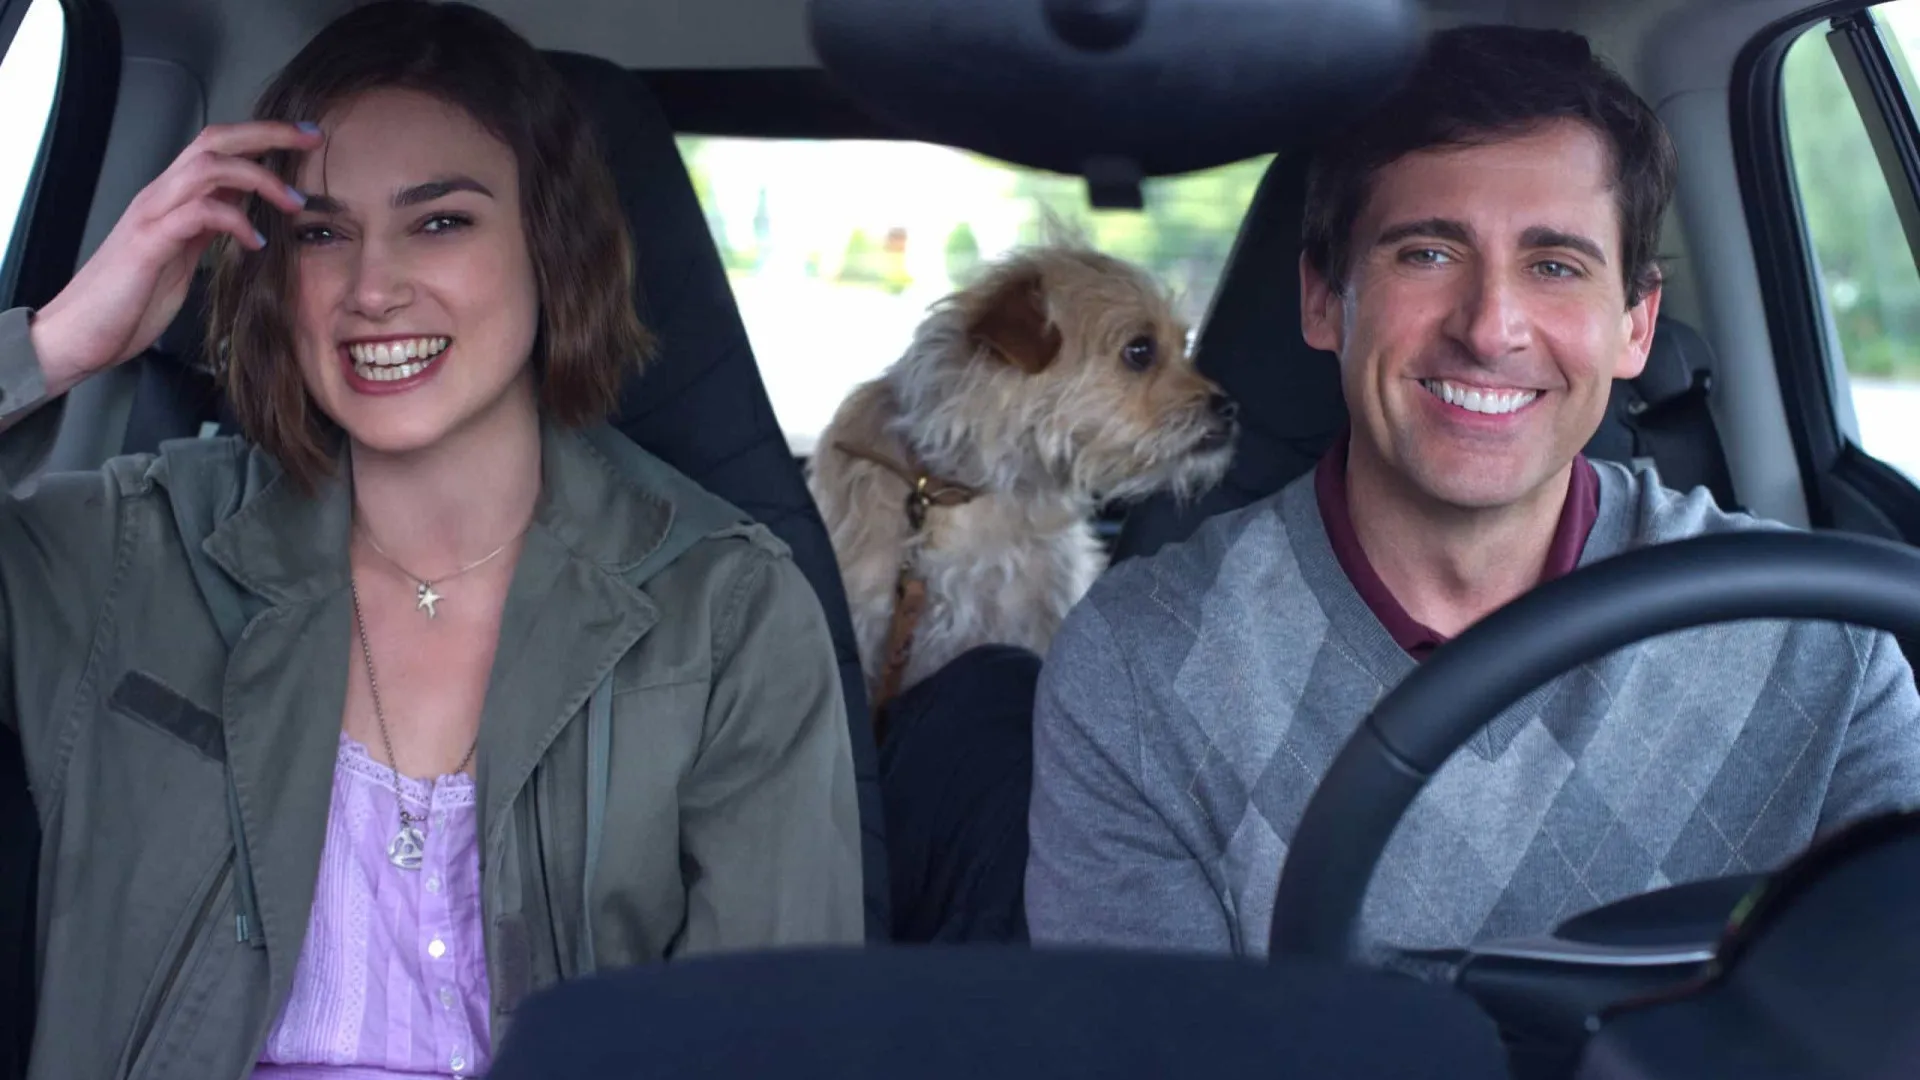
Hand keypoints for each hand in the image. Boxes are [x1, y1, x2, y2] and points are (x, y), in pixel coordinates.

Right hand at [27, 120, 322, 395]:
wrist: (78, 335)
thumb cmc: (128, 302)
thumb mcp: (182, 259)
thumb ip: (207, 231)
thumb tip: (243, 215)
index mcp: (171, 200)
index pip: (218, 148)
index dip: (262, 137)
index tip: (306, 137)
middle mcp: (160, 198)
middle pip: (215, 141)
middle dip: (268, 134)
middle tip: (312, 137)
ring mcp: (151, 217)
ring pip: (208, 167)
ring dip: (259, 177)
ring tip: (293, 201)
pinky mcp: (148, 244)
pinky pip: (198, 214)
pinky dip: (235, 220)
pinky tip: (256, 242)